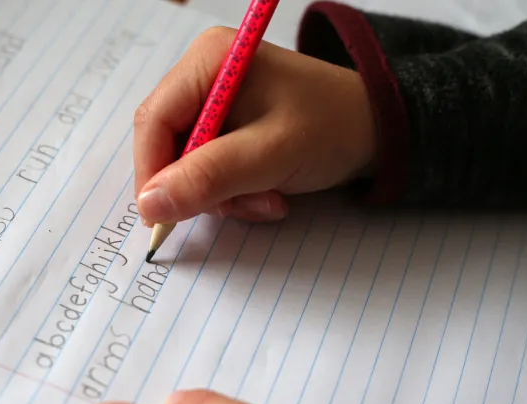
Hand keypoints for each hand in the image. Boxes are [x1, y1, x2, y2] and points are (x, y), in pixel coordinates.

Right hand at [132, 26, 375, 225]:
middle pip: (167, 143)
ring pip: (187, 163)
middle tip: (234, 207)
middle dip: (198, 185)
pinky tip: (266, 193)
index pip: (154, 121)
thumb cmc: (330, 129)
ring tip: (265, 200)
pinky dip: (232, 190)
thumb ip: (208, 178)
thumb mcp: (269, 156)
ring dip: (221, 194)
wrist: (378, 130)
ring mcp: (214, 99)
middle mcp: (203, 74)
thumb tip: (148, 205)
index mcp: (207, 61)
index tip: (162, 218)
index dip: (152, 173)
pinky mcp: (228, 123)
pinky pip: (208, 167)